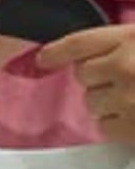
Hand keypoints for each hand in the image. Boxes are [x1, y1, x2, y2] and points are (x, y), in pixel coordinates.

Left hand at [36, 25, 134, 142]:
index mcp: (132, 38)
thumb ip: (125, 45)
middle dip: (96, 77)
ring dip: (106, 103)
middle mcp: (124, 67)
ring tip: (134, 100)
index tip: (43, 59)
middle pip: (82, 74)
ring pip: (91, 102)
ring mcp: (127, 100)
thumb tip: (93, 55)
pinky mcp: (131, 130)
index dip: (58, 52)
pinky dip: (117, 125)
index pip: (80, 43)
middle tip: (124, 80)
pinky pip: (104, 127)